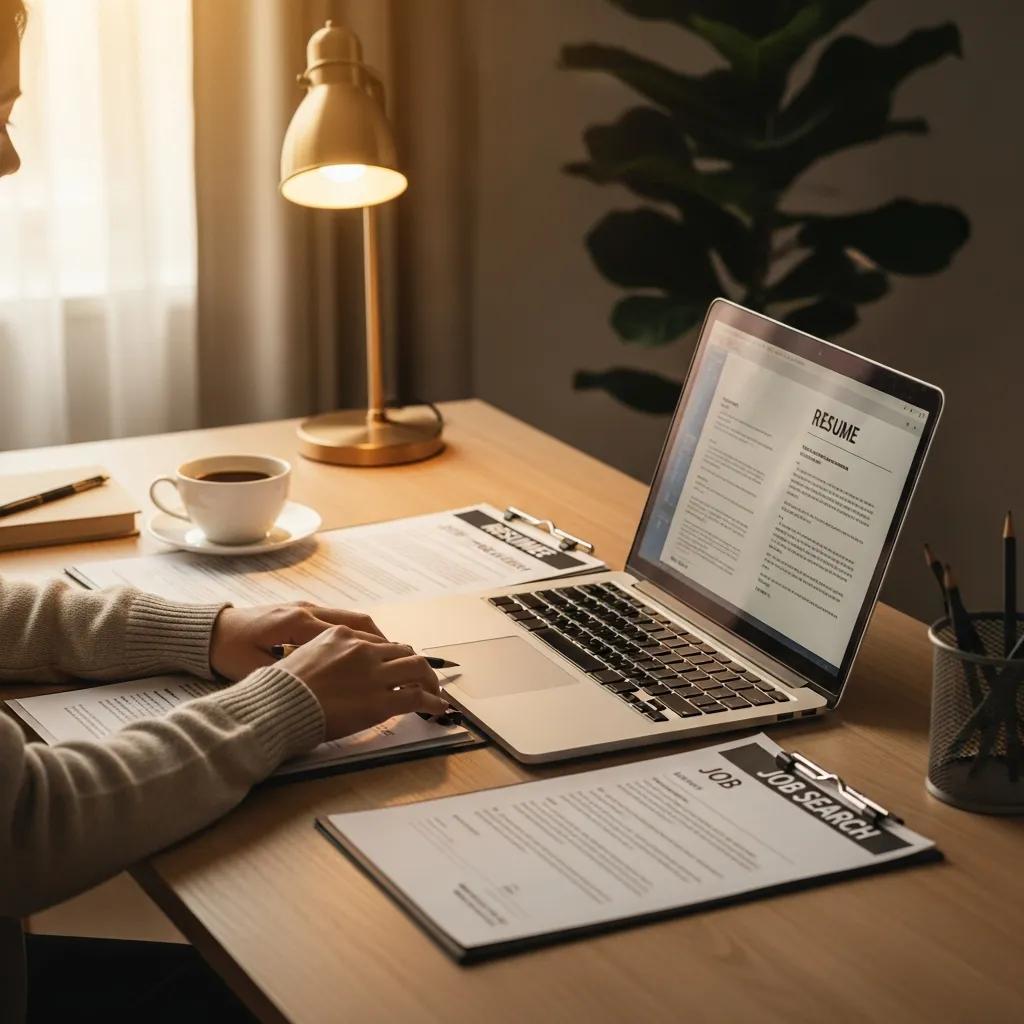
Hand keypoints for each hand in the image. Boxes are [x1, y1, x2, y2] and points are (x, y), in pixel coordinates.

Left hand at [209, 602, 384, 680]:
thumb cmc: (228, 652)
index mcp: (298, 623)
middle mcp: (307, 610)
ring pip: (351, 619)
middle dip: (386, 643)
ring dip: (374, 638)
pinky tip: (363, 654)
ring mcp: (305, 608)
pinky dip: (357, 636)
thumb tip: (317, 692)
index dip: (376, 651)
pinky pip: (338, 621)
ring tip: (391, 659)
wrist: (207, 632)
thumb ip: (287, 676)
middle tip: (405, 664)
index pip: (349, 633)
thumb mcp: (256, 670)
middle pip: (358, 621)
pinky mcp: (300, 612)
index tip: (395, 669)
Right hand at [277, 627, 447, 739]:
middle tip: (420, 678)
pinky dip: (432, 701)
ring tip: (433, 691)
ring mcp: (374, 674)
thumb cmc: (280, 688)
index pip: (377, 643)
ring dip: (429, 679)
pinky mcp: (381, 700)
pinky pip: (416, 696)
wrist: (279, 705)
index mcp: (341, 635)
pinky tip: (437, 707)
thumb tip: (331, 670)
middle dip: (415, 665)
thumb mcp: (302, 657)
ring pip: (416, 667)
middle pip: (402, 651)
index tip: (396, 665)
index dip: (391, 656)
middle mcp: (361, 649)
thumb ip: (324, 657)